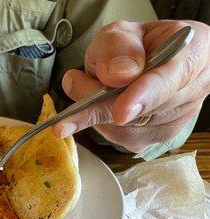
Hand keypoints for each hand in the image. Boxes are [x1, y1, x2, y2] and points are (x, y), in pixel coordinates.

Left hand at [52, 20, 208, 152]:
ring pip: (132, 129)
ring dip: (98, 113)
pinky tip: (95, 106)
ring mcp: (179, 117)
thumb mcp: (122, 32)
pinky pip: (126, 139)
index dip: (144, 96)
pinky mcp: (159, 136)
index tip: (121, 111)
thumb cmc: (138, 45)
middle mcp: (193, 90)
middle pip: (146, 111)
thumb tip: (117, 74)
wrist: (145, 60)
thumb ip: (119, 47)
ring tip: (81, 88)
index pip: (171, 79)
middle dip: (102, 105)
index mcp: (194, 53)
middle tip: (72, 87)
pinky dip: (104, 125)